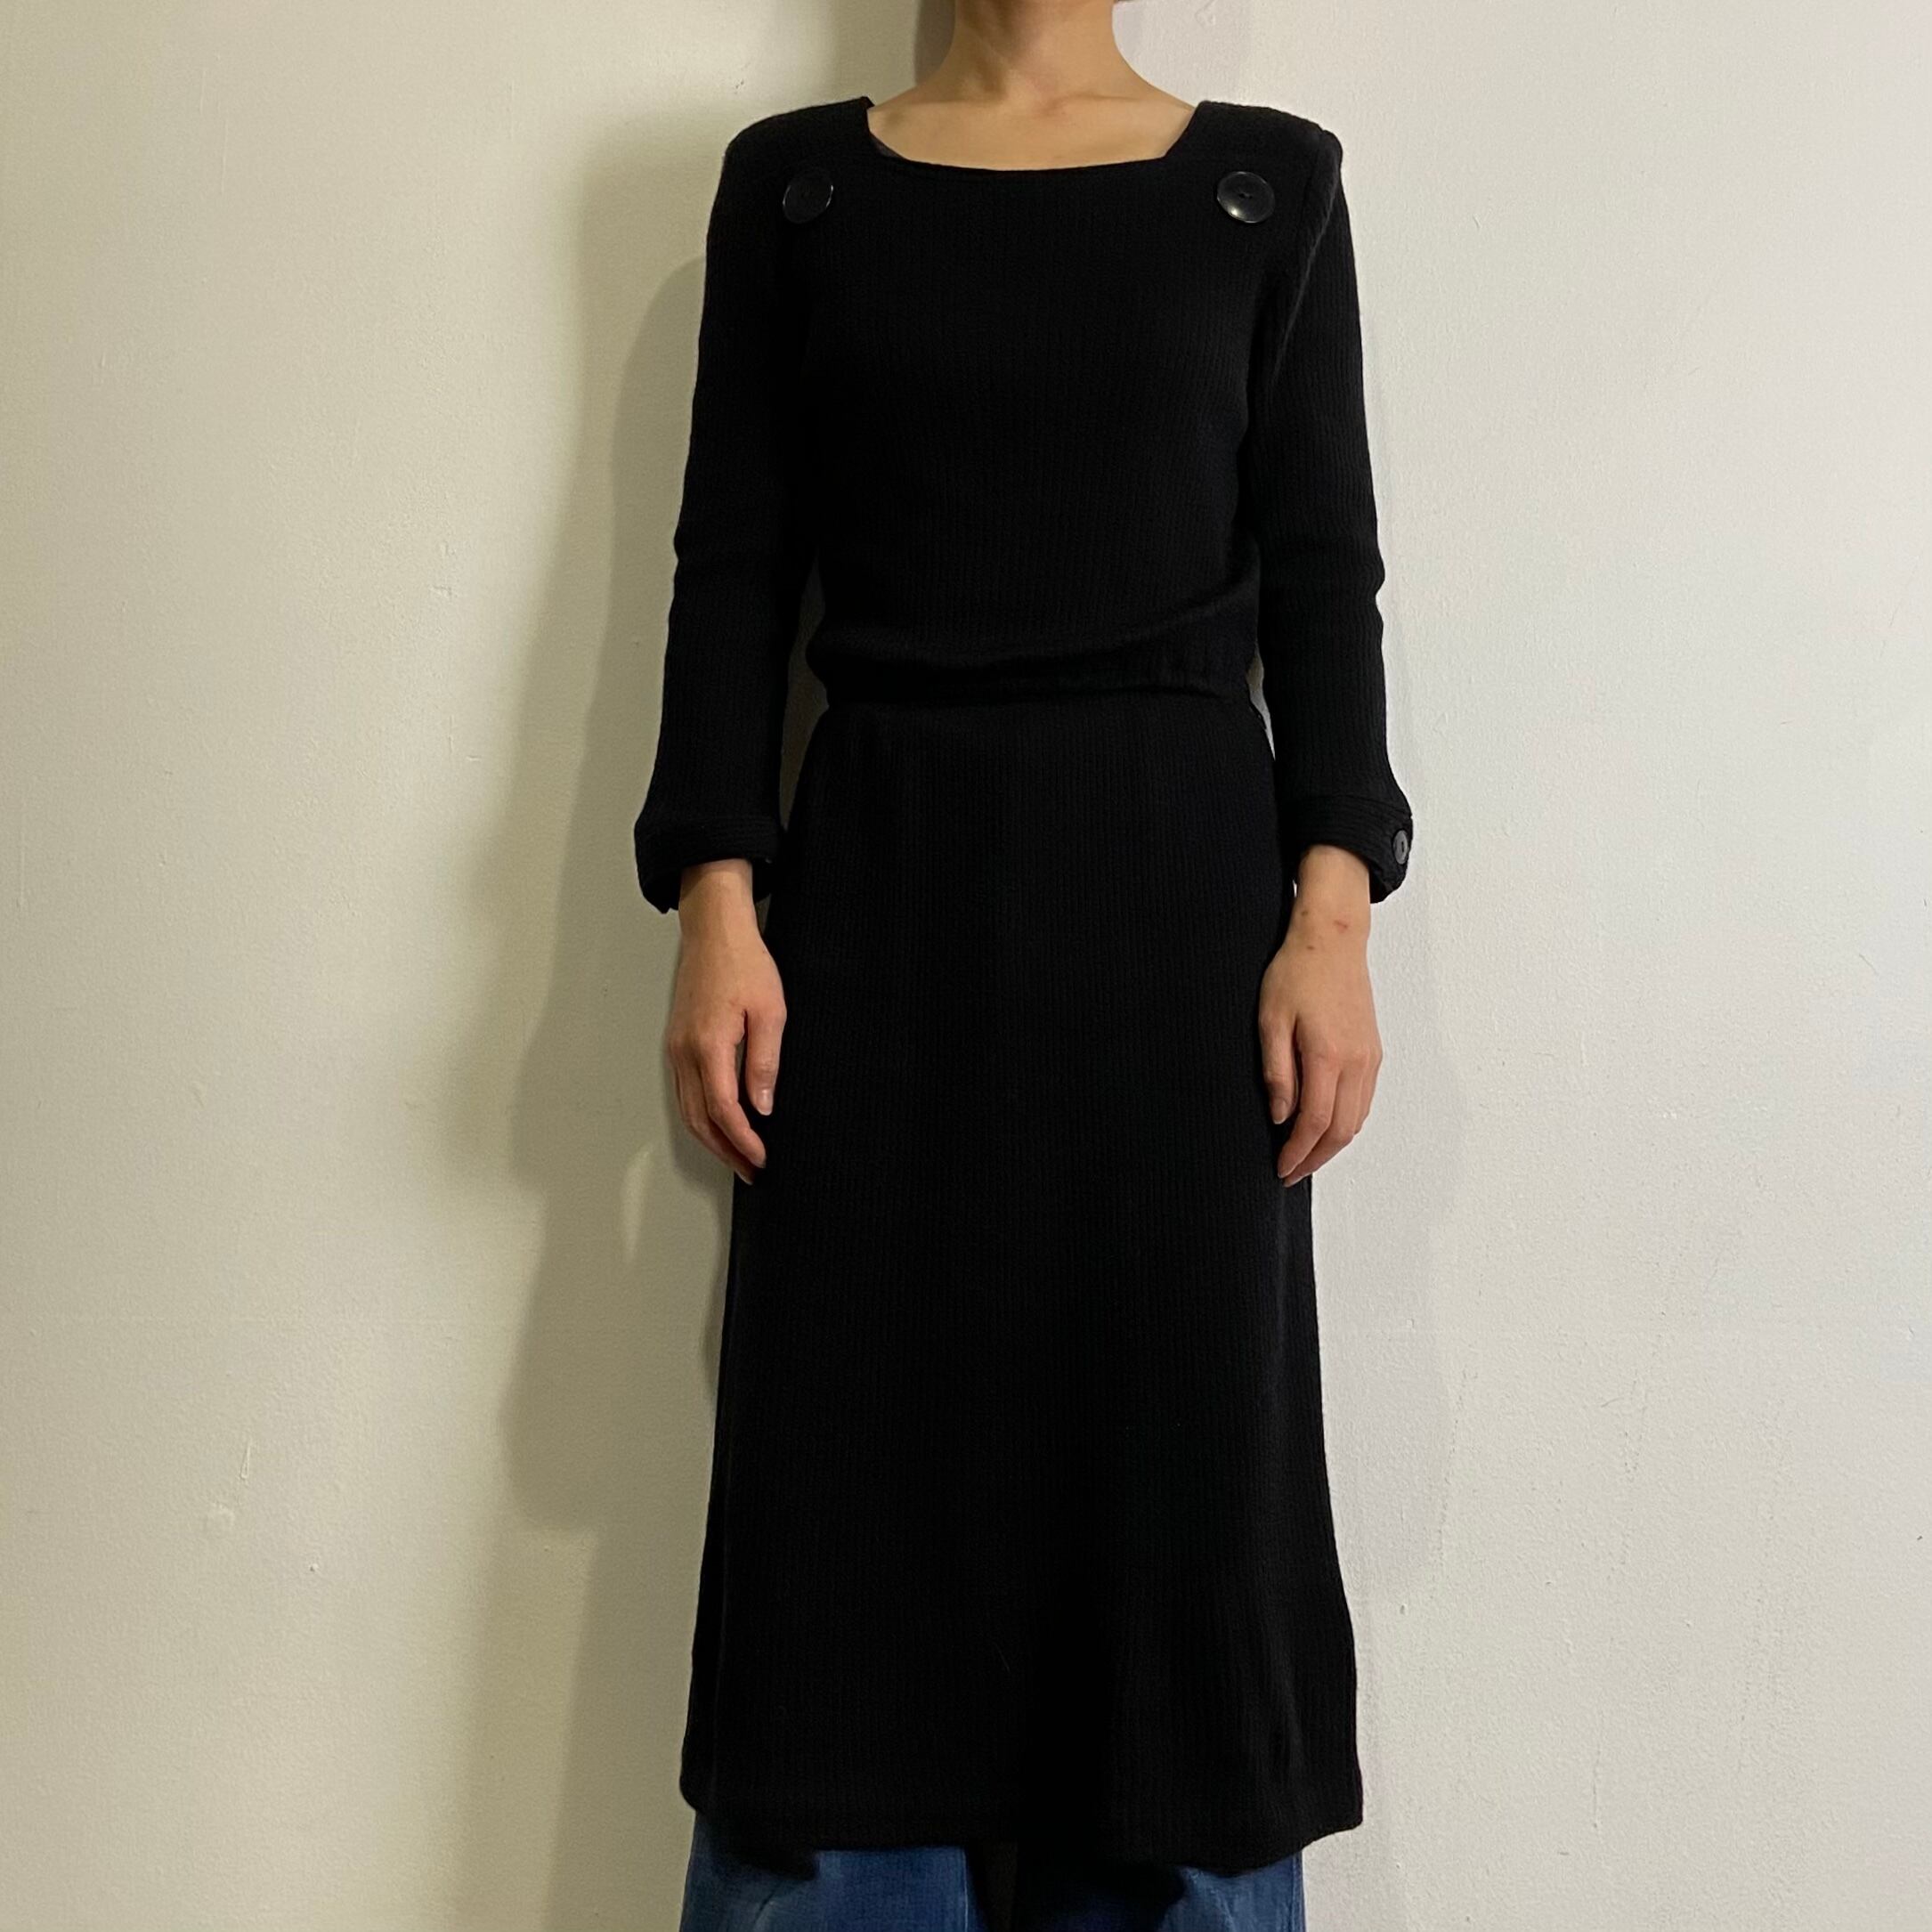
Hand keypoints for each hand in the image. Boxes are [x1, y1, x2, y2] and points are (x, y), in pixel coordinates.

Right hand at [664, 860, 785, 1183]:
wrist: (714, 931)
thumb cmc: (743, 963)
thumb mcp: (770, 1011)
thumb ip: (764, 1062)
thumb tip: (761, 1106)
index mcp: (709, 1045)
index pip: (723, 1110)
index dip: (742, 1141)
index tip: (761, 1158)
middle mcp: (685, 1052)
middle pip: (699, 1119)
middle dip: (725, 1151)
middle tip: (751, 1170)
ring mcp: (676, 1049)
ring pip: (688, 1110)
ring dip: (712, 1139)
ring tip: (738, 1156)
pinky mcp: (677, 1043)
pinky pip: (685, 1092)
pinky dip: (701, 1117)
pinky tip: (720, 1123)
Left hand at [1258, 848, 1382, 1185]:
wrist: (1333, 939)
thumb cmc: (1296, 972)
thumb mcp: (1270, 1019)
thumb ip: (1277, 1071)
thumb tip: (1281, 1116)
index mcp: (1328, 1055)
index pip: (1315, 1122)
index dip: (1297, 1152)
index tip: (1279, 1168)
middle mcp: (1357, 1062)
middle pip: (1340, 1131)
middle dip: (1314, 1158)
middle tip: (1289, 1172)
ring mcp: (1370, 1058)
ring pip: (1356, 1120)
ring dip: (1331, 1145)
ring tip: (1304, 1156)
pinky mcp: (1374, 1052)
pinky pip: (1364, 1101)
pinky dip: (1346, 1124)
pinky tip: (1325, 1127)